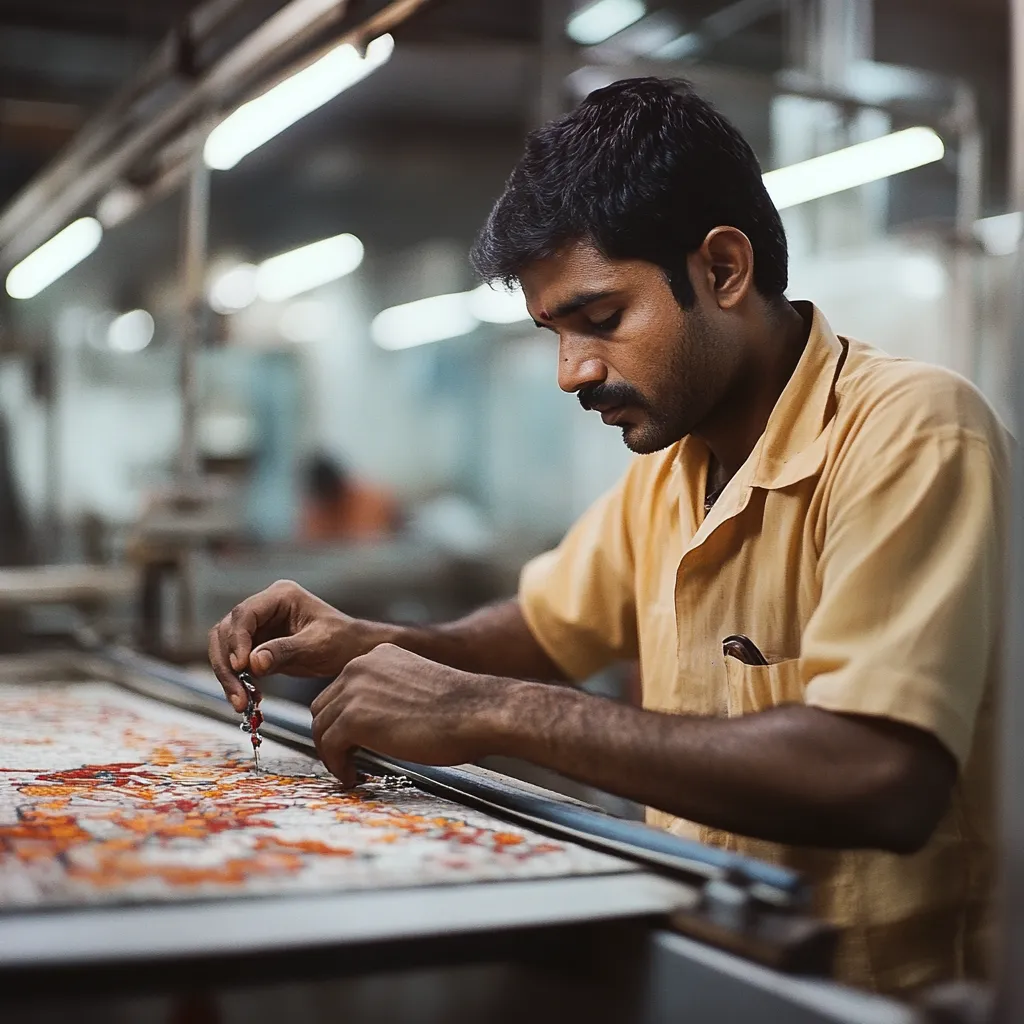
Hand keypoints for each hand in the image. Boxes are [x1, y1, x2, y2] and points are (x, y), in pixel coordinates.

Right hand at [208, 580, 373, 710]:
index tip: (241, 666)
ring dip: (229, 676)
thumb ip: (285, 651)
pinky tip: (249, 698)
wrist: (354, 650)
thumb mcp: (318, 646)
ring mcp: (260, 625)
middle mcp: (265, 606)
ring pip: (226, 648)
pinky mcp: (258, 644)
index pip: (245, 615)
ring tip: (241, 702)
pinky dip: (238, 681)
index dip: (238, 640)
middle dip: (228, 665)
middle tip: (237, 695)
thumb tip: (252, 663)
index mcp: (281, 596)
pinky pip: (237, 662)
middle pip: (227, 631)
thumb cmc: (343, 641)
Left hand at [310, 644, 505, 786]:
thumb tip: (377, 723)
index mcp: (378, 656)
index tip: (351, 740)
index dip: (342, 718)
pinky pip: (329, 746)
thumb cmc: (461, 707)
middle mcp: (360, 666)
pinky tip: (353, 776)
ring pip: (322, 727)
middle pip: (324, 706)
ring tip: (349, 769)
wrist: (477, 711)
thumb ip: (391, 695)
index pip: (341, 687)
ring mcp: (354, 691)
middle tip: (346, 757)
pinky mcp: (354, 718)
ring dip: (333, 752)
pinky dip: (337, 765)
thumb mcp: (418, 687)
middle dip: (332, 734)